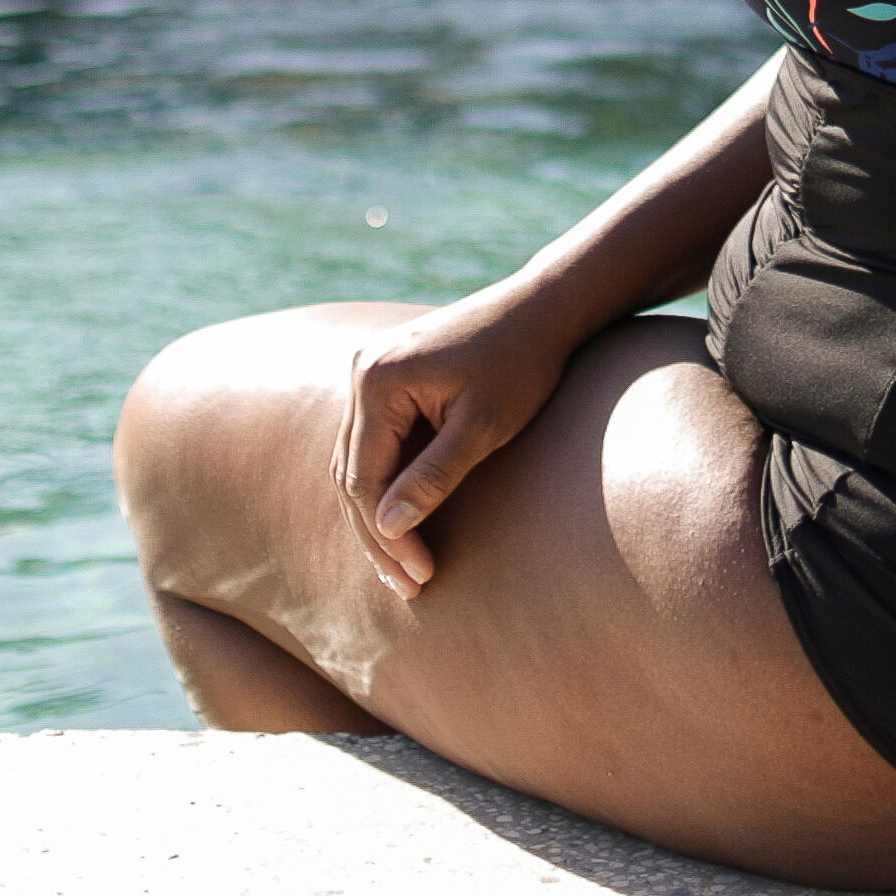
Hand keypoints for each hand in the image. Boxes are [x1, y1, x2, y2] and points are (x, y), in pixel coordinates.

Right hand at [332, 288, 583, 594]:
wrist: (543, 308)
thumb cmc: (522, 364)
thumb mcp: (485, 426)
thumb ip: (434, 476)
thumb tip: (390, 527)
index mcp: (378, 381)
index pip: (363, 478)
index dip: (387, 536)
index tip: (420, 576)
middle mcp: (361, 372)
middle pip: (351, 474)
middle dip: (379, 536)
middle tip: (409, 587)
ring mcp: (370, 372)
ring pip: (358, 462)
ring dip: (378, 516)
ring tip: (405, 570)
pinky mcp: (388, 379)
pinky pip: (376, 444)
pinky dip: (388, 485)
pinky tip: (406, 523)